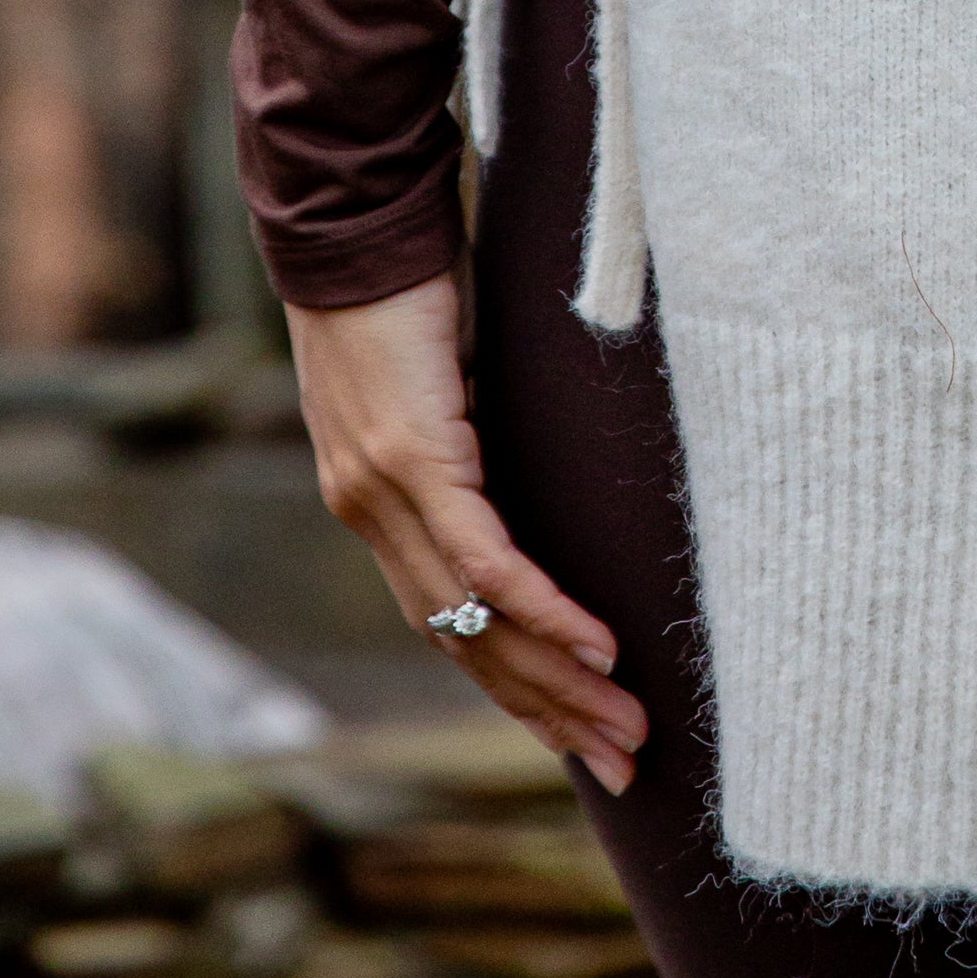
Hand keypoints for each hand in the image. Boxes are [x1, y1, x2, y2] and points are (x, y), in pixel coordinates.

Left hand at [286, 274, 646, 793]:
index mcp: (375, 503)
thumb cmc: (404, 276)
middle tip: (621, 762)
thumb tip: (536, 448)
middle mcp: (370, 516)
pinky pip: (484, 561)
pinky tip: (595, 647)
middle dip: (548, 711)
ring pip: (477, 621)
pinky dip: (541, 610)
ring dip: (557, 681)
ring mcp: (383, 496)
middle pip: (466, 645)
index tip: (576, 731)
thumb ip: (472, 427)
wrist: (350, 215)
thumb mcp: (443, 371)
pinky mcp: (411, 462)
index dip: (514, 683)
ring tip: (625, 725)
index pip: (448, 624)